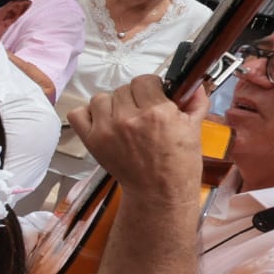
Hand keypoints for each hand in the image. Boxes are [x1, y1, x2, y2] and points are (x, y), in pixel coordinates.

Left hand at [67, 73, 207, 202]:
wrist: (158, 192)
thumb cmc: (179, 163)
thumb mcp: (194, 129)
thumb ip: (195, 101)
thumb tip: (195, 82)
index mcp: (157, 112)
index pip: (145, 80)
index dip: (151, 88)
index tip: (154, 97)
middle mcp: (129, 118)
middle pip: (123, 89)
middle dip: (133, 98)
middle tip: (141, 113)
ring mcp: (107, 129)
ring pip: (101, 98)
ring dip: (111, 106)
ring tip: (123, 119)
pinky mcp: (92, 141)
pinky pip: (78, 114)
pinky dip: (87, 115)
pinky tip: (102, 123)